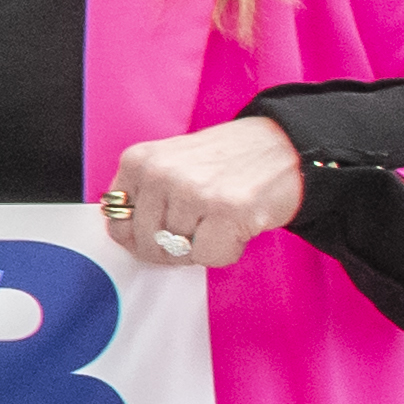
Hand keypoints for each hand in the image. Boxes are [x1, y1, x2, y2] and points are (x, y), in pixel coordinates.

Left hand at [104, 115, 305, 271]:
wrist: (287, 146)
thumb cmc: (230, 159)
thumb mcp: (171, 163)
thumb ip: (145, 194)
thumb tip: (125, 236)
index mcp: (139, 161)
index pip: (116, 221)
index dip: (139, 237)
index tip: (158, 235)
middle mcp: (159, 173)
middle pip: (146, 242)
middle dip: (172, 247)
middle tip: (200, 230)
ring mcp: (191, 191)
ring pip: (179, 252)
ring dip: (204, 246)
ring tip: (222, 219)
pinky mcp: (225, 210)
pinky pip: (209, 257)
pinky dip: (227, 251)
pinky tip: (237, 226)